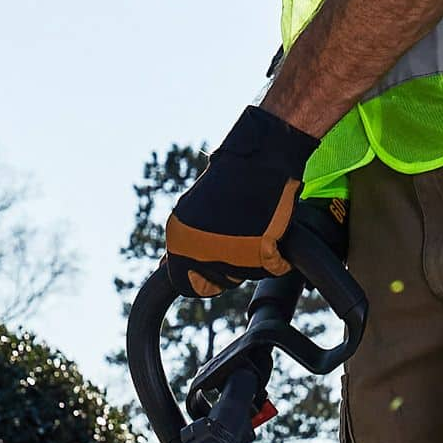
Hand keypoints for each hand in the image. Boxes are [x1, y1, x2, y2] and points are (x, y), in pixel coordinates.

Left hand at [165, 106, 320, 295]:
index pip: (184, 284)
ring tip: (256, 222)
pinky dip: (279, 255)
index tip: (217, 257)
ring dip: (256, 256)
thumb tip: (164, 267)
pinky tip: (273, 228)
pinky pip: (276, 267)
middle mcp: (199, 252)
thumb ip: (182, 243)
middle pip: (219, 282)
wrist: (260, 157)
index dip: (203, 276)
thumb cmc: (229, 180)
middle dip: (232, 265)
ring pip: (247, 275)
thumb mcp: (191, 210)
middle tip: (241, 231)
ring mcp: (230, 255)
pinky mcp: (261, 253)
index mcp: (178, 241)